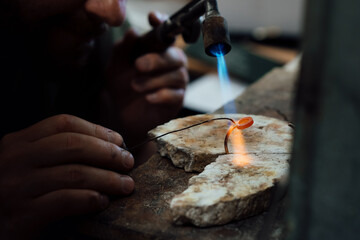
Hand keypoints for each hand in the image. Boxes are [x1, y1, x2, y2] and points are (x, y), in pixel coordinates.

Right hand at [0, 114, 133, 238]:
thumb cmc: (18, 192)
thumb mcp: (29, 163)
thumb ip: (58, 152)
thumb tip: (107, 145)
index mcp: (18, 142)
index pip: (63, 123)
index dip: (96, 129)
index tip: (118, 140)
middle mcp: (15, 159)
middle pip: (73, 145)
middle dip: (107, 152)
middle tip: (127, 162)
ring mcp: (16, 186)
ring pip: (75, 173)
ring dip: (108, 178)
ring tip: (125, 185)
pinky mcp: (22, 214)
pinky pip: (66, 200)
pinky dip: (90, 198)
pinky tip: (102, 201)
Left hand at [102, 12, 188, 145]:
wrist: (124, 115)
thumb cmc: (122, 86)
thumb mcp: (115, 68)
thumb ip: (122, 50)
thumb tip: (133, 31)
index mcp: (156, 49)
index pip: (165, 33)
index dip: (163, 23)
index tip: (152, 19)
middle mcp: (170, 62)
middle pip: (174, 55)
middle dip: (156, 60)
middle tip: (137, 66)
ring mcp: (176, 80)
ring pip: (176, 74)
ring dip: (154, 80)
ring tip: (135, 85)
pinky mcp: (178, 99)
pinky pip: (176, 94)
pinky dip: (162, 95)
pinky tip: (148, 98)